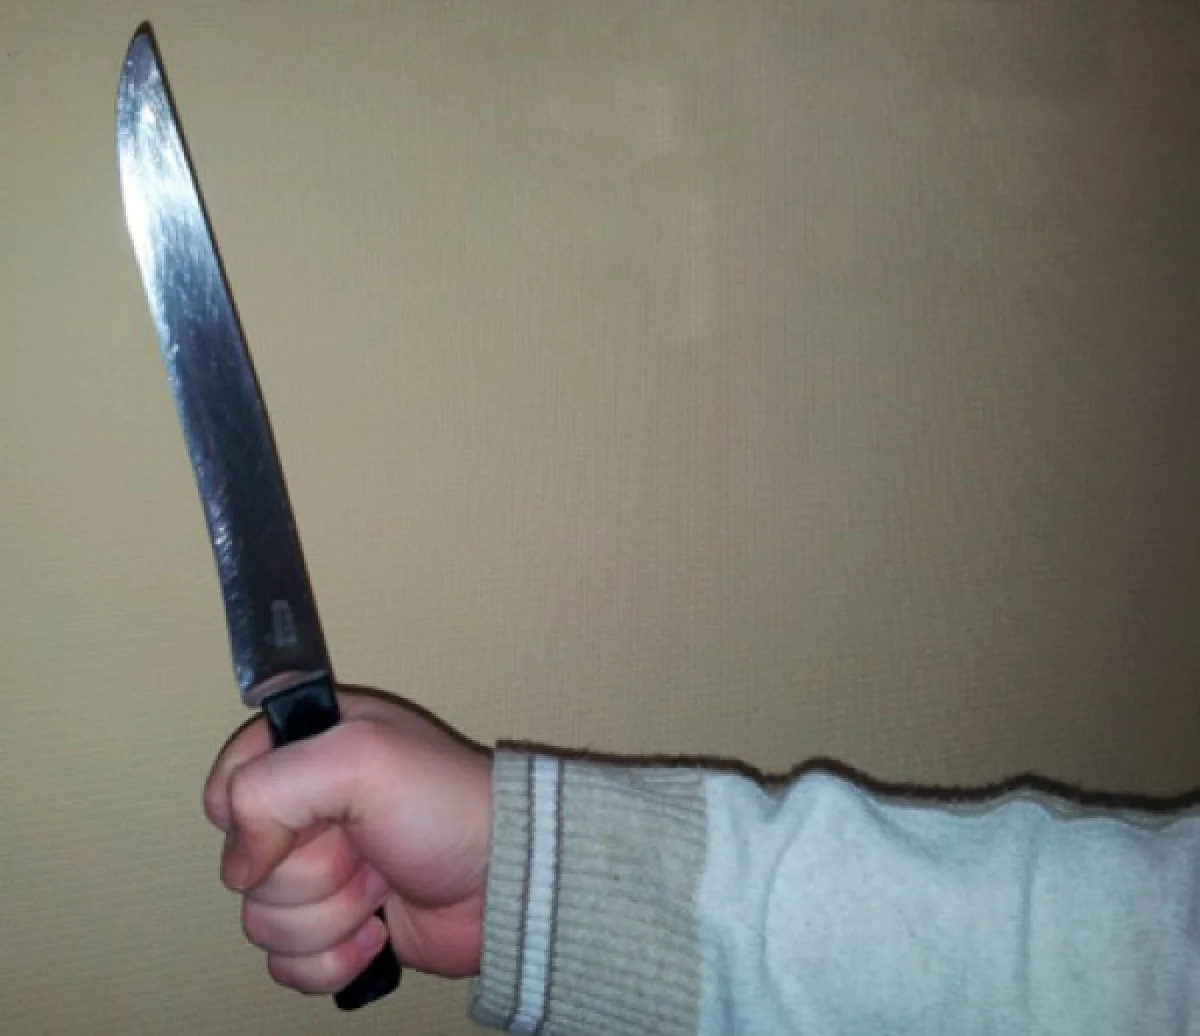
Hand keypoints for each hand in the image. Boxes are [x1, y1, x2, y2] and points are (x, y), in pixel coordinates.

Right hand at [203, 688, 491, 993]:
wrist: (506, 882)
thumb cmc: (448, 806)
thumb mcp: (359, 759)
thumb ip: (269, 788)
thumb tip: (240, 866)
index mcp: (310, 750)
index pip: (229, 785)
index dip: (254, 813)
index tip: (309, 815)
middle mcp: (309, 812)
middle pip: (245, 866)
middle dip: (314, 868)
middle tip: (368, 845)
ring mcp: (322, 874)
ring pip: (263, 921)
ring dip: (330, 914)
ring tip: (383, 883)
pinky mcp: (335, 930)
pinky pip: (288, 964)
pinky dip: (335, 958)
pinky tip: (380, 929)